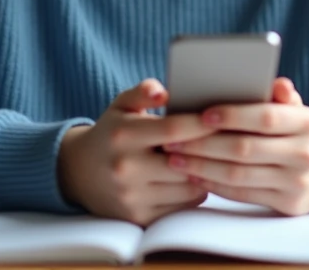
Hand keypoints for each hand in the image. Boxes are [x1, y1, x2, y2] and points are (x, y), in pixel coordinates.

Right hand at [57, 79, 217, 224]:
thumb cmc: (110, 133)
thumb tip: (163, 91)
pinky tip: (195, 180)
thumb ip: (142, 92)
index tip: (225, 118)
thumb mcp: (120, 105)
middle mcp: (127, 168)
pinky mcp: (138, 218)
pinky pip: (181, 208)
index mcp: (125, 135)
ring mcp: (132, 196)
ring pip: (188, 188)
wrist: (78, 172)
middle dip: (210, 153)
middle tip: (230, 143)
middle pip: (185, 162)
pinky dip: (193, 194)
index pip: (174, 129)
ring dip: (205, 175)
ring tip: (214, 161)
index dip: (203, 124)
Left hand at [163, 78, 308, 215]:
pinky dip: (215, 184)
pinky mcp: (287, 205)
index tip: (201, 114)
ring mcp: (296, 183)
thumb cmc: (304, 132)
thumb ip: (282, 95)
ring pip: (239, 175)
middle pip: (245, 149)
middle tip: (173, 138)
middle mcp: (304, 154)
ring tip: (176, 157)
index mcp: (307, 123)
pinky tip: (195, 174)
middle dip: (204, 144)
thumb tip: (276, 83)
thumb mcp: (301, 109)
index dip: (233, 115)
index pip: (266, 117)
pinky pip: (243, 194)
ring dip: (202, 166)